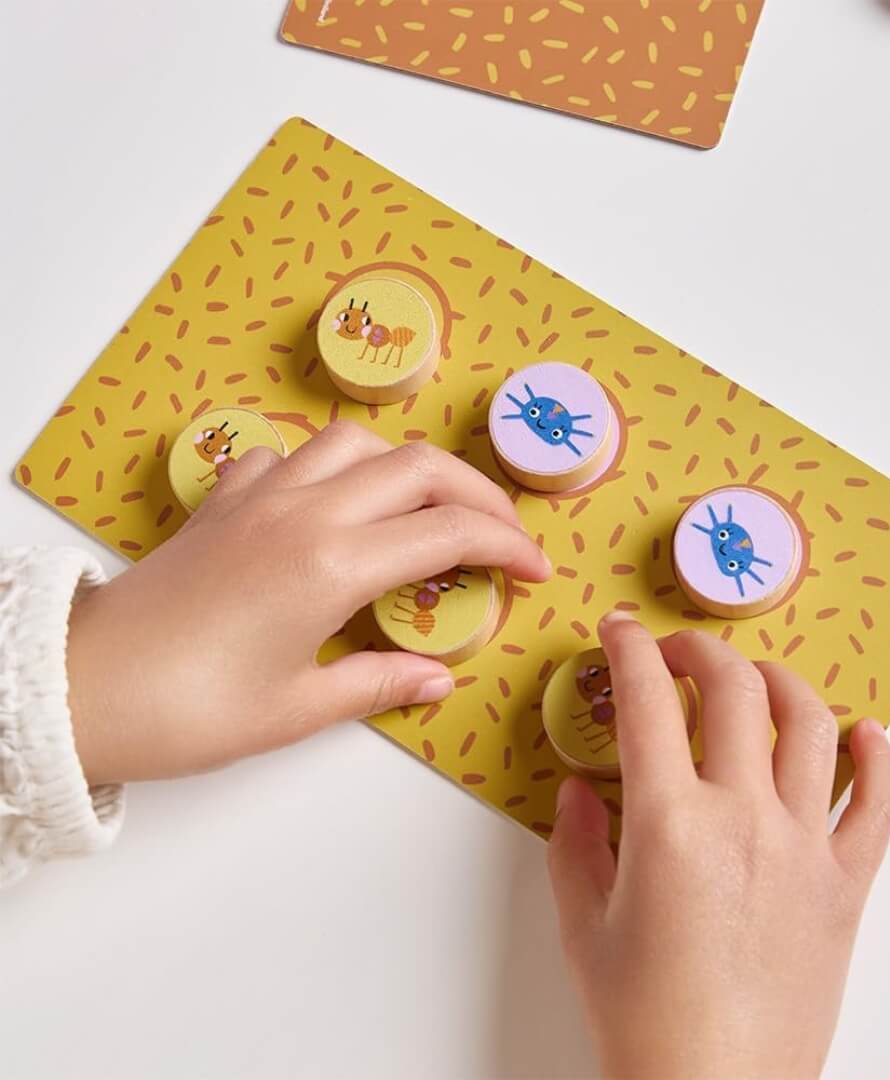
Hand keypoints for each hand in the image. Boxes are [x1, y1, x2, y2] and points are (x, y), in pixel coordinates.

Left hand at [67, 421, 550, 786]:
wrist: (81, 689)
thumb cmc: (188, 710)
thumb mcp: (296, 709)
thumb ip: (377, 682)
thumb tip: (438, 680)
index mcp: (333, 565)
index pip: (449, 533)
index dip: (507, 547)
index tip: (535, 572)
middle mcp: (305, 512)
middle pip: (420, 467)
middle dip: (479, 494)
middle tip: (504, 535)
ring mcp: (261, 495)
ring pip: (357, 441)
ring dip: (407, 466)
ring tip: (427, 508)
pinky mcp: (224, 499)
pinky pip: (289, 454)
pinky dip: (327, 465)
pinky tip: (332, 502)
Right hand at [547, 613, 889, 1079]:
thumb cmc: (645, 1021)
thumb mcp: (584, 925)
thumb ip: (574, 844)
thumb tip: (578, 791)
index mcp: (669, 824)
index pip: (648, 702)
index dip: (629, 650)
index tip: (619, 631)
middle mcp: (743, 818)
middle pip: (733, 690)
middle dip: (698, 651)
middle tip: (676, 652)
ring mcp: (803, 847)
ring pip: (810, 724)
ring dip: (779, 682)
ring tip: (755, 679)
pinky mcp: (845, 885)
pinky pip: (877, 804)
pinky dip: (877, 758)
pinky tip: (864, 734)